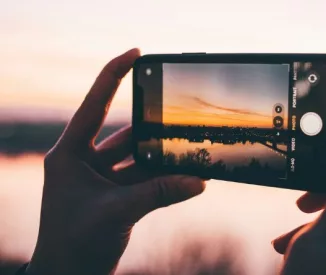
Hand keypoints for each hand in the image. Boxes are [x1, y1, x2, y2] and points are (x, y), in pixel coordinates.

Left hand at [26, 49, 204, 274]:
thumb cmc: (74, 245)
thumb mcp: (117, 213)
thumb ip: (160, 194)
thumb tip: (199, 181)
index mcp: (70, 155)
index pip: (94, 105)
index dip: (114, 76)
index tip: (136, 54)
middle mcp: (84, 163)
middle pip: (125, 135)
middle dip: (153, 129)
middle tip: (178, 114)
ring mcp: (100, 181)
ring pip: (139, 160)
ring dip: (163, 159)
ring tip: (190, 150)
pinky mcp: (115, 197)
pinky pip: (145, 181)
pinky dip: (164, 180)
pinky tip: (187, 177)